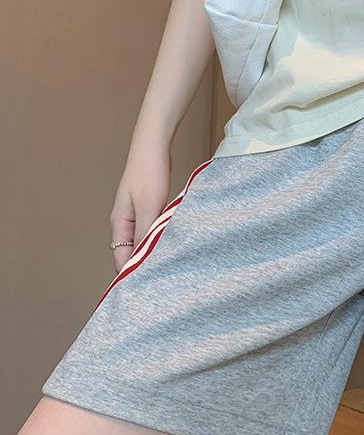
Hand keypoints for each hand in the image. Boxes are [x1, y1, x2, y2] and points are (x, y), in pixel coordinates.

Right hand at [109, 144, 171, 273]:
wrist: (153, 148)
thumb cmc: (148, 174)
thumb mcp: (149, 207)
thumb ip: (145, 235)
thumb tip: (143, 260)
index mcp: (119, 224)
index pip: (121, 260)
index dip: (132, 274)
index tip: (148, 286)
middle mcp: (125, 223)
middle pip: (131, 253)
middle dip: (144, 265)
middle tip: (163, 277)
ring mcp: (136, 215)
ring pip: (142, 242)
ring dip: (153, 251)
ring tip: (170, 263)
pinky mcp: (148, 208)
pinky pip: (151, 230)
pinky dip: (159, 237)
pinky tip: (172, 242)